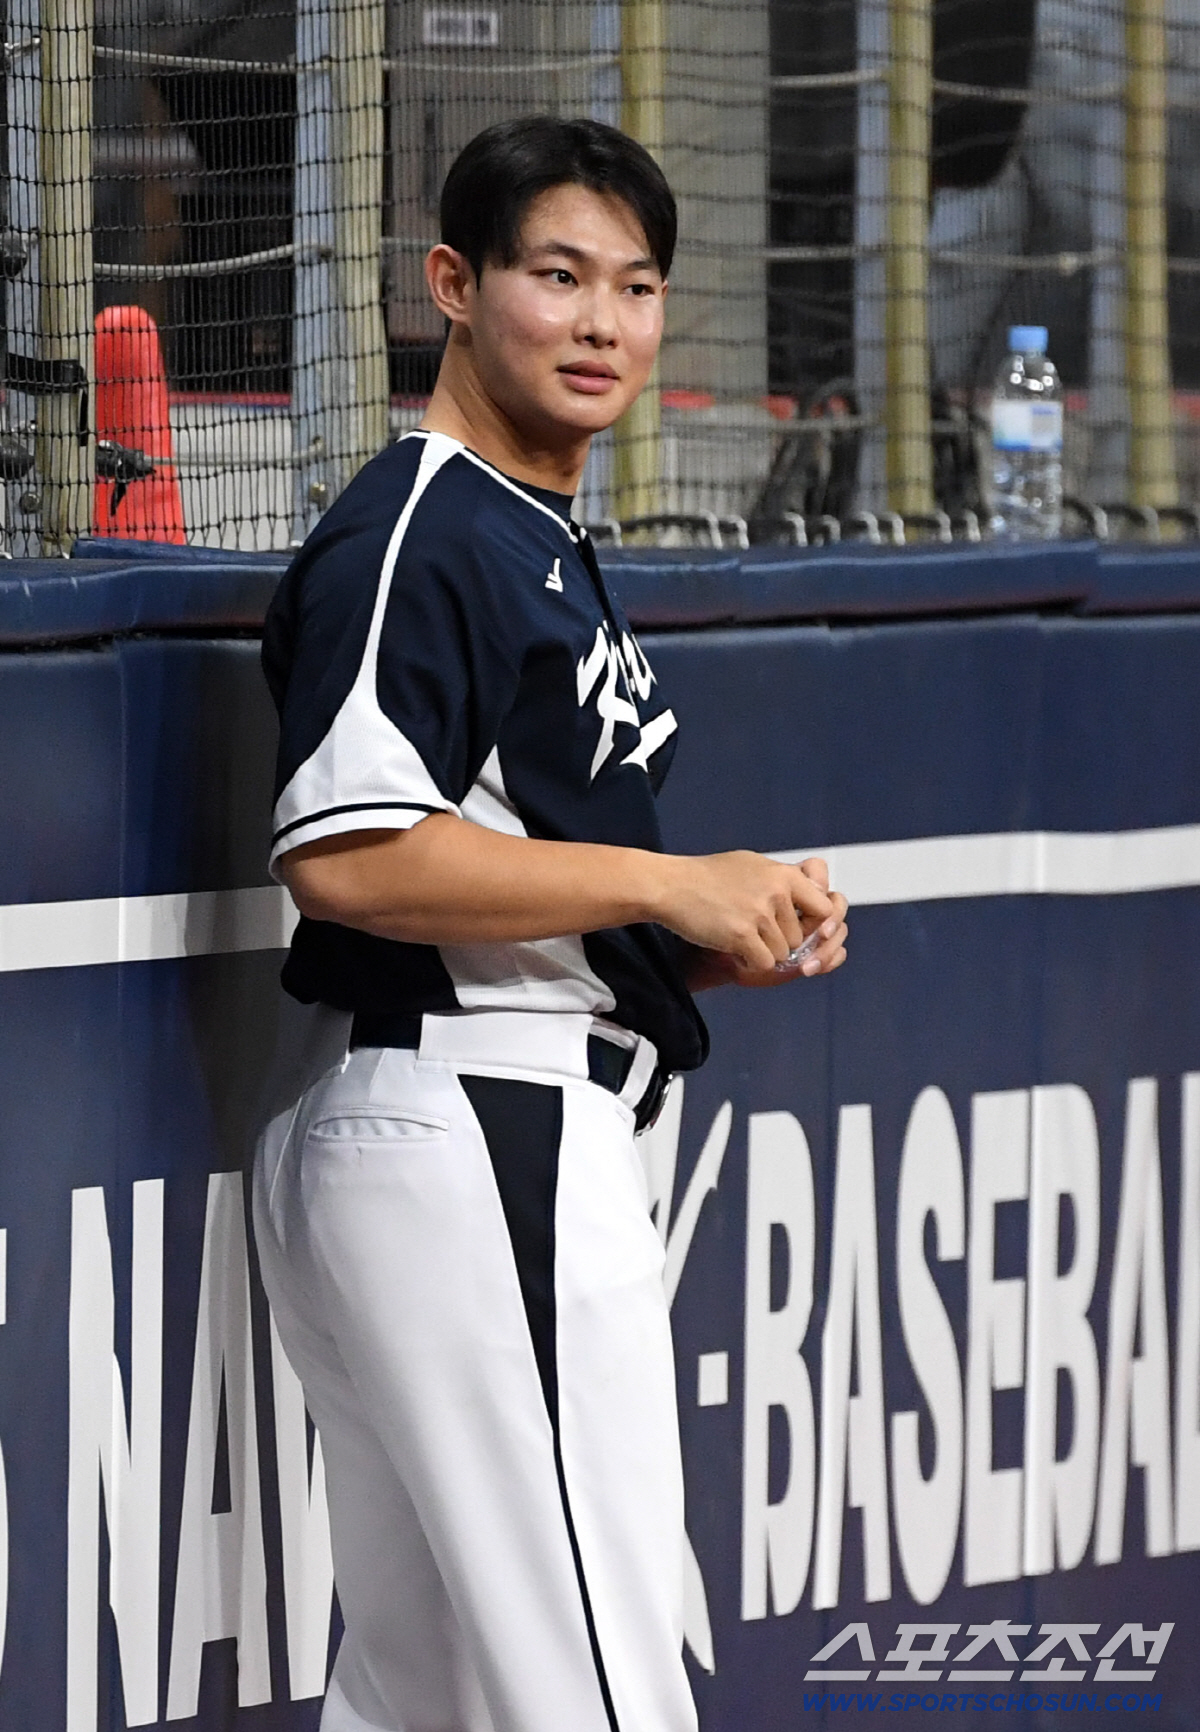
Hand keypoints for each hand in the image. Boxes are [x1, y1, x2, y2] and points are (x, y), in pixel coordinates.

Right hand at [658, 849, 836, 971]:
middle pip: (799, 938)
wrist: (672, 886)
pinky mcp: (742, 935)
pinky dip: (749, 961)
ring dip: (762, 951)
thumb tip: (816, 892)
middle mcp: (777, 892)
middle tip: (750, 927)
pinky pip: (764, 963)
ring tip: (736, 932)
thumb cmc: (709, 876)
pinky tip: (731, 945)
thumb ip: (785, 881)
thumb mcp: (754, 865)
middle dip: (778, 940)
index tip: (801, 930)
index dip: (816, 924)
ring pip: (782, 953)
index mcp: (784, 875)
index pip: (825, 908)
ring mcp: (760, 914)